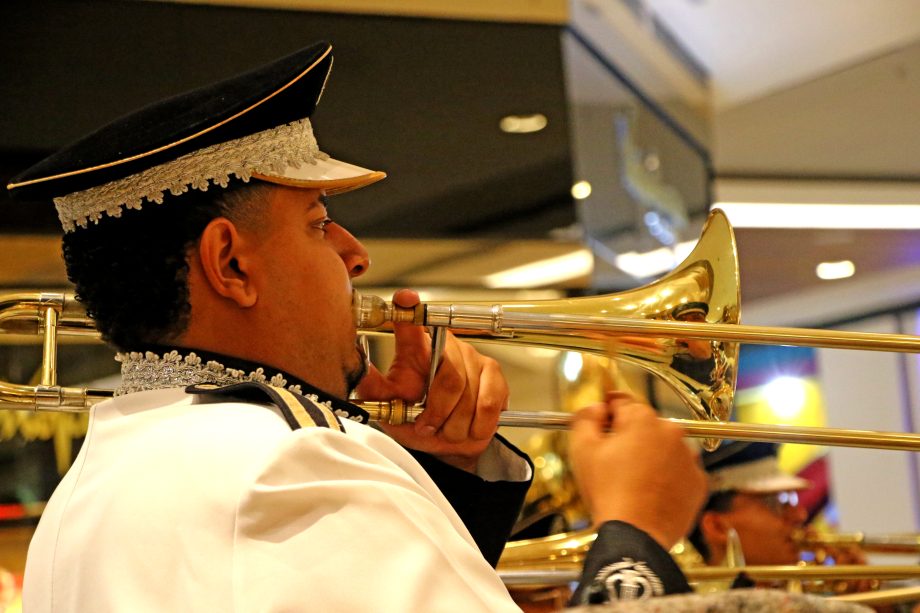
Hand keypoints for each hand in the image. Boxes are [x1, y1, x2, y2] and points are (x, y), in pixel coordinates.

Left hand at [354, 289, 508, 471]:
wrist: (444, 441)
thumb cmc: (415, 418)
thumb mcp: (388, 404)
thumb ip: (371, 387)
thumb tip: (348, 370)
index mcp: (418, 348)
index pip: (412, 321)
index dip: (409, 307)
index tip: (405, 299)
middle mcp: (448, 346)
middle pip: (450, 377)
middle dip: (438, 411)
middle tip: (426, 426)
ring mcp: (475, 358)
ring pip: (469, 395)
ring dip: (454, 424)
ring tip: (444, 430)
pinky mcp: (494, 375)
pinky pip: (489, 403)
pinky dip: (476, 425)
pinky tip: (467, 428)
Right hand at [570, 393, 706, 549]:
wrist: (635, 536)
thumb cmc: (607, 492)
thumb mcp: (582, 449)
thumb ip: (585, 417)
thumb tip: (597, 407)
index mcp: (642, 419)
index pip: (621, 403)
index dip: (607, 416)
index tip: (602, 429)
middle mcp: (671, 432)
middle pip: (645, 426)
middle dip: (630, 438)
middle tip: (615, 463)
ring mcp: (689, 459)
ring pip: (664, 449)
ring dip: (651, 458)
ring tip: (633, 483)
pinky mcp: (699, 483)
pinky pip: (680, 472)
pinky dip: (667, 479)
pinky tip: (650, 493)